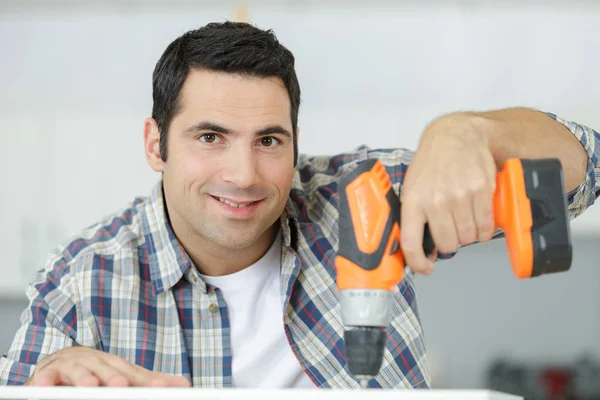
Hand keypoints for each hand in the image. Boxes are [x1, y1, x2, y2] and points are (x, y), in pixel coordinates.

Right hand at [25, 347, 190, 386]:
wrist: (57, 363)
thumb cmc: (95, 373)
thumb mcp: (121, 377)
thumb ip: (147, 381)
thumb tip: (184, 383)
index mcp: (114, 364)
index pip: (133, 373)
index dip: (148, 380)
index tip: (164, 388)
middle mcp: (94, 361)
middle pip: (106, 368)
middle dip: (114, 376)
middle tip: (122, 385)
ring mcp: (71, 365)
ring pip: (77, 369)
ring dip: (83, 376)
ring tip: (89, 386)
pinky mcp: (47, 372)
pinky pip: (45, 375)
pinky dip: (45, 379)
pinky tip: (44, 385)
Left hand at [401, 112, 497, 273]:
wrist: (456, 136)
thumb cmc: (433, 163)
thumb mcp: (412, 187)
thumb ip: (415, 216)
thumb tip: (421, 248)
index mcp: (413, 201)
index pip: (412, 243)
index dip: (418, 263)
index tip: (425, 268)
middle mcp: (436, 200)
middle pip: (447, 244)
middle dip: (449, 243)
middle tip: (449, 230)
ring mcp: (460, 196)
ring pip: (468, 238)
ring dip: (468, 236)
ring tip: (463, 219)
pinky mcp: (481, 192)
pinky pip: (486, 227)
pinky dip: (484, 230)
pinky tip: (478, 218)